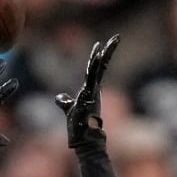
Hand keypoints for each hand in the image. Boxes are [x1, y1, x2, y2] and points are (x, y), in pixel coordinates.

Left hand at [55, 34, 119, 152]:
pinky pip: (93, 78)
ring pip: (99, 69)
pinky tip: (97, 56)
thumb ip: (65, 101)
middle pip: (101, 65)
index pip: (94, 69)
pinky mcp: (90, 96)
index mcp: (90, 89)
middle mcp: (94, 89)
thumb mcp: (69, 109)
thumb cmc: (79, 126)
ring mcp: (93, 92)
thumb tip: (59, 97)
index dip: (97, 56)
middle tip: (116, 37)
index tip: (100, 44)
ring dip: (105, 55)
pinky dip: (95, 67)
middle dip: (108, 51)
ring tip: (110, 41)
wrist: (84, 140)